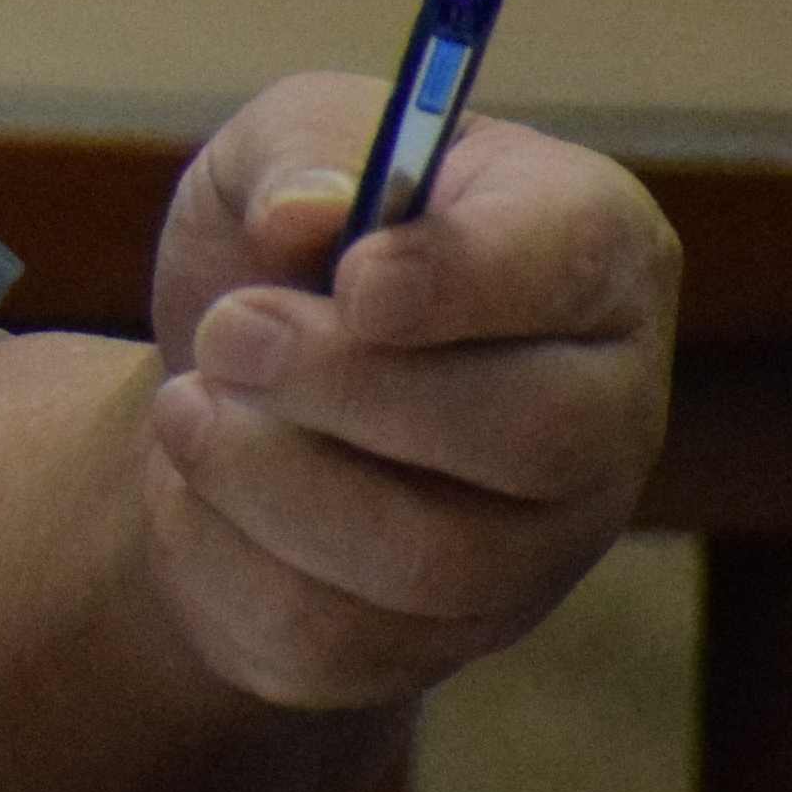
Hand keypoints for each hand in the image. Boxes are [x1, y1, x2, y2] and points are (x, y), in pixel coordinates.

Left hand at [136, 75, 677, 711]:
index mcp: (591, 249)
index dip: (465, 278)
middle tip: (226, 331)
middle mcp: (604, 410)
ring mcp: (539, 548)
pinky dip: (219, 546)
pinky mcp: (435, 644)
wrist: (222, 382)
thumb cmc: (286, 245)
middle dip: (346, 385)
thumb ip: (300, 147)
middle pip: (535, 435)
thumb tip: (306, 212)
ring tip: (187, 401)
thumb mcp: (280, 146)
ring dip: (264, 473)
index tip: (354, 276)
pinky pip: (331, 634)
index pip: (578, 266)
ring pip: (432, 559)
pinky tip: (195, 484)